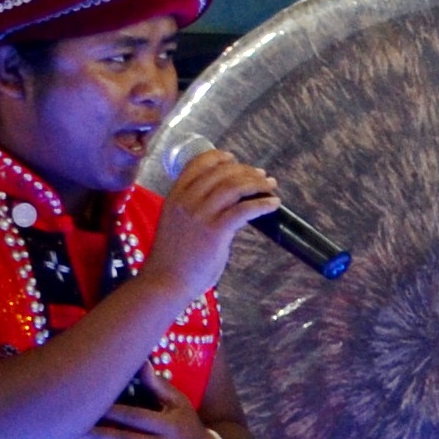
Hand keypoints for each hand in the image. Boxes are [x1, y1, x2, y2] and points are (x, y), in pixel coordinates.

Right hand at [144, 146, 279, 302]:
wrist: (165, 281)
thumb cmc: (173, 257)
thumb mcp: (179, 223)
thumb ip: (196, 209)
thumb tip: (226, 203)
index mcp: (175, 196)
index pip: (198, 163)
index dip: (219, 157)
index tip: (235, 160)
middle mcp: (186, 201)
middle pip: (221, 172)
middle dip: (246, 171)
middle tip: (262, 176)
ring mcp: (200, 215)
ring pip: (234, 186)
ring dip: (257, 183)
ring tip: (271, 186)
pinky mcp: (215, 232)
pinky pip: (243, 210)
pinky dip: (262, 204)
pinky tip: (274, 204)